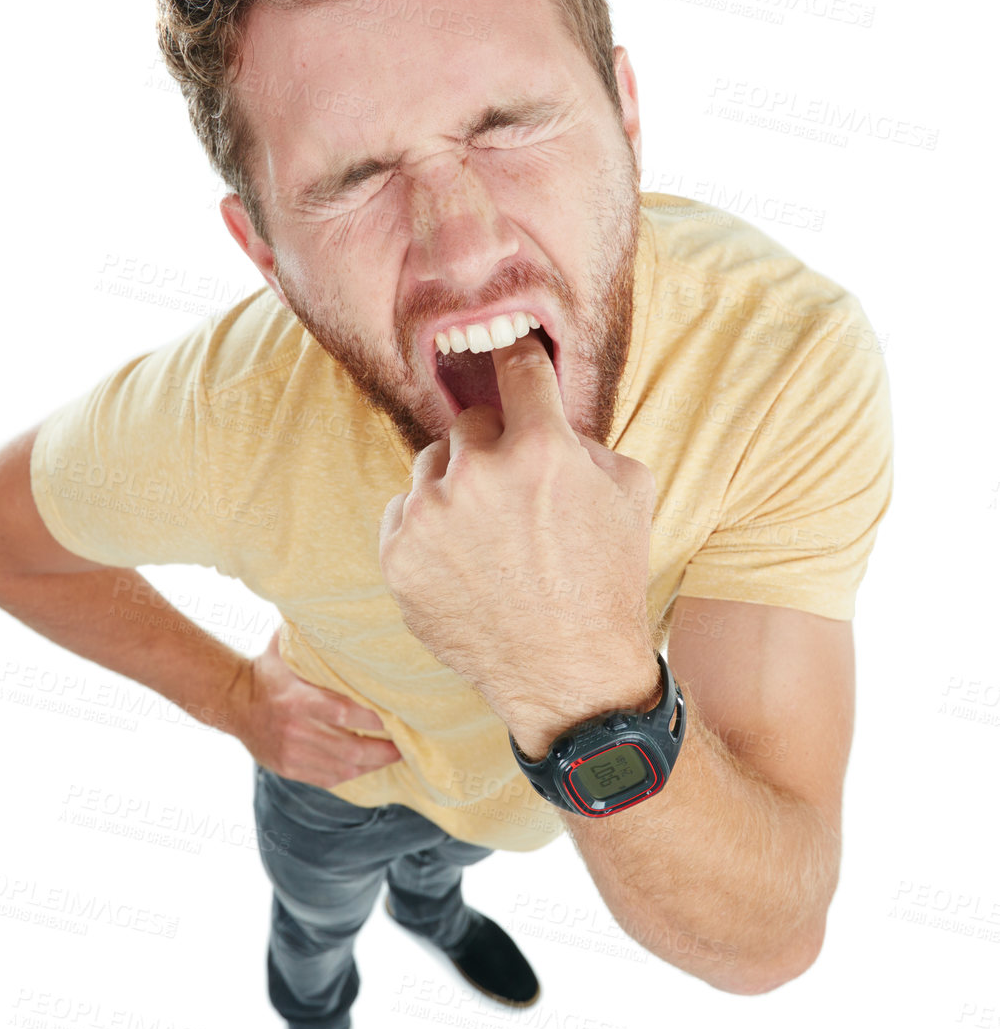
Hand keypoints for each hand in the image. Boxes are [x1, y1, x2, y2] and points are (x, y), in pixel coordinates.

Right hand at [242, 629, 402, 789]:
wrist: (232, 702)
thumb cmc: (268, 670)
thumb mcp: (285, 648)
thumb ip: (312, 636)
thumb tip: (343, 614)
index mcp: (297, 700)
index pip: (343, 713)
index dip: (373, 719)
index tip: (395, 716)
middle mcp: (295, 730)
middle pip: (350, 748)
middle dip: (383, 750)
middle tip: (405, 744)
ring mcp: (292, 753)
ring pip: (343, 768)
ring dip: (373, 764)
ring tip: (393, 756)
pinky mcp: (288, 768)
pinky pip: (329, 778)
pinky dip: (352, 773)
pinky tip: (367, 765)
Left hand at [378, 334, 658, 749]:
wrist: (569, 676)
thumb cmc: (607, 583)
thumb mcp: (630, 494)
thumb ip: (585, 438)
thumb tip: (544, 410)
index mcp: (540, 450)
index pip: (516, 366)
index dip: (517, 356)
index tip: (510, 353)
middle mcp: (478, 476)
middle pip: (468, 422)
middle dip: (492, 448)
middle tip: (516, 494)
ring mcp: (431, 519)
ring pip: (430, 466)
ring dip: (455, 487)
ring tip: (490, 537)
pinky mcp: (398, 557)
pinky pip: (403, 513)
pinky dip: (428, 529)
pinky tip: (464, 562)